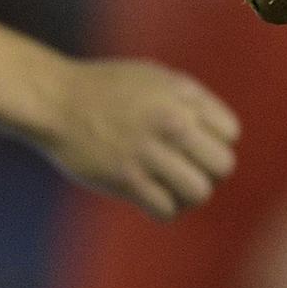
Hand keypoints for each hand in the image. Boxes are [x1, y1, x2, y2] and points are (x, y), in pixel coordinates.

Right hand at [43, 58, 239, 219]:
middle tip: (187, 169)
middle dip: (209, 171)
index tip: (195, 143)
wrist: (56, 101)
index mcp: (181, 94)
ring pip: (199, 192)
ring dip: (189, 194)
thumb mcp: (154, 78)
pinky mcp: (127, 180)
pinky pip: (167, 209)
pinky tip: (153, 196)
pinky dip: (165, 208)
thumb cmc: (106, 89)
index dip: (216, 141)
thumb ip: (188, 100)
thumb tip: (220, 134)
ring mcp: (149, 152)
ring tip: (173, 186)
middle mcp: (171, 122)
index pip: (230, 133)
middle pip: (222, 165)